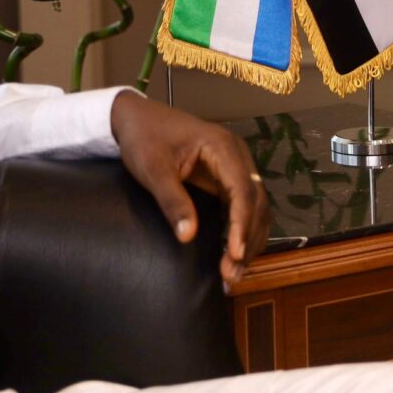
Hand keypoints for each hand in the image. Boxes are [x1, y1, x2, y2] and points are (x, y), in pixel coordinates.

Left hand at [109, 90, 269, 287]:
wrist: (135, 118)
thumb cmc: (144, 138)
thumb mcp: (153, 169)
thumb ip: (172, 201)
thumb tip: (187, 236)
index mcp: (223, 147)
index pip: (244, 190)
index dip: (242, 224)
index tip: (234, 253)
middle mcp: (237, 156)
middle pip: (256, 203)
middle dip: (247, 240)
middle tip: (231, 274)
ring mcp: (235, 167)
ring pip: (255, 208)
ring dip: (248, 241)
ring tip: (232, 274)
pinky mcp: (227, 178)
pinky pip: (243, 208)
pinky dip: (241, 233)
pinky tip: (232, 256)